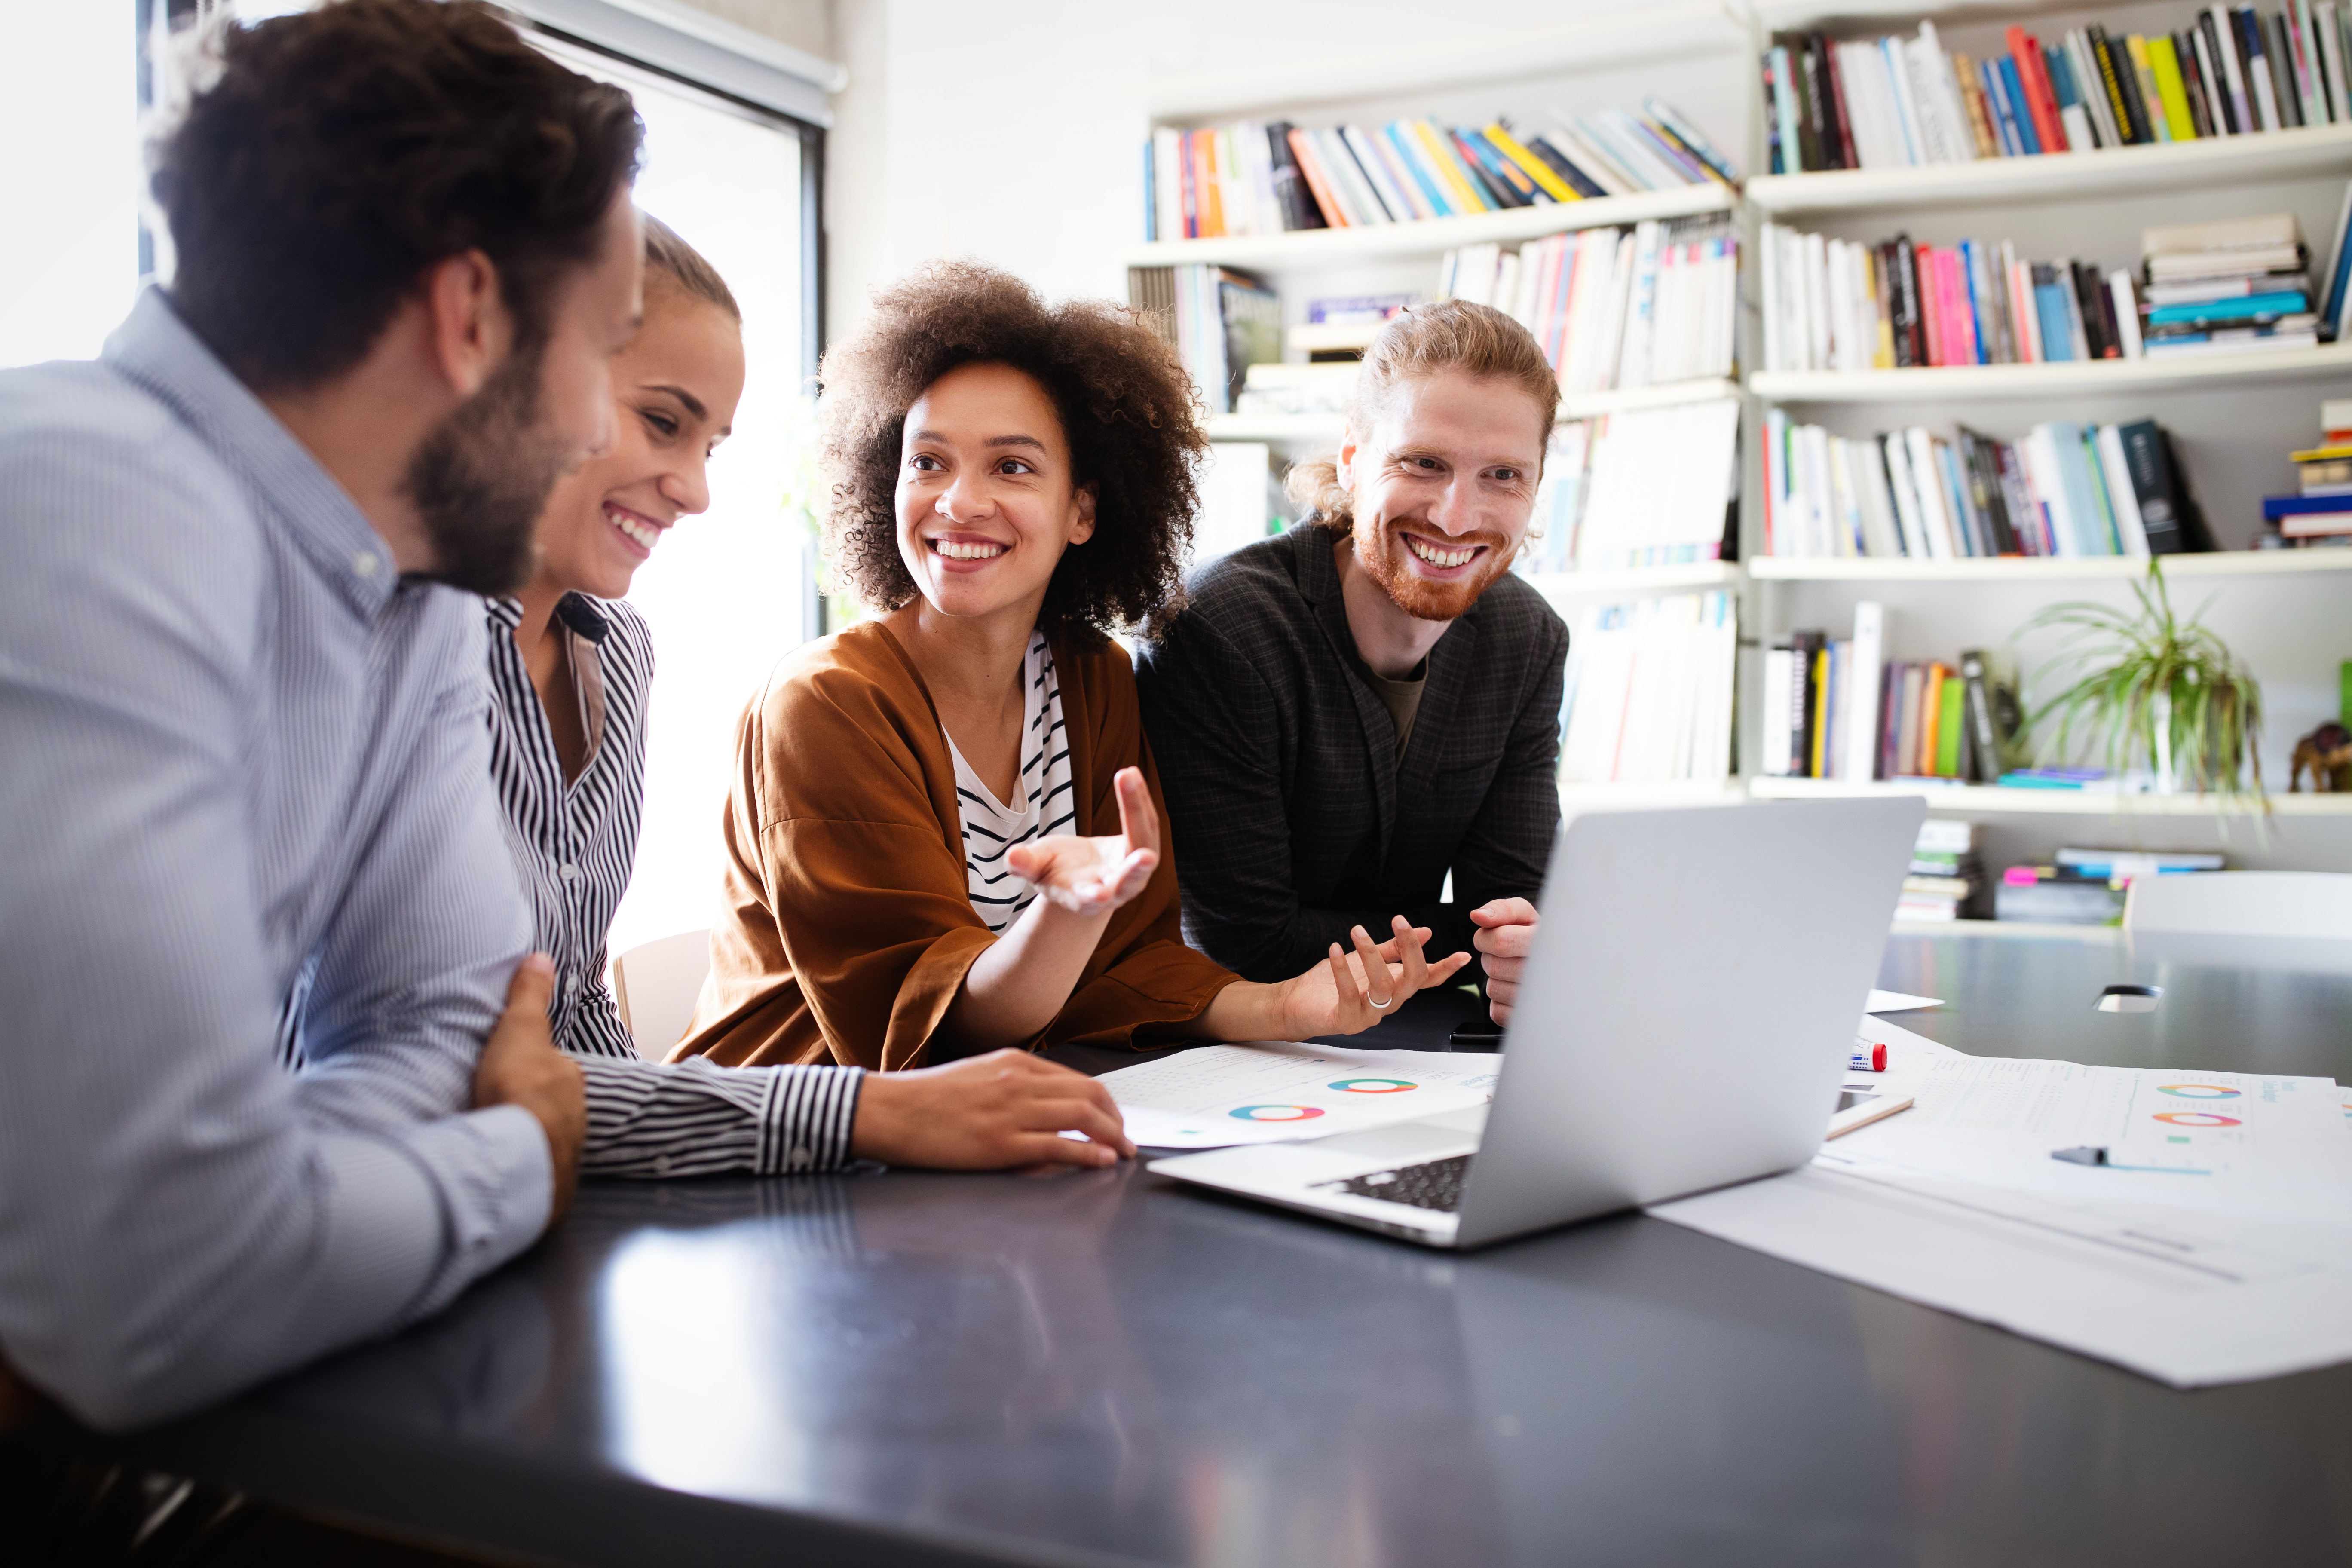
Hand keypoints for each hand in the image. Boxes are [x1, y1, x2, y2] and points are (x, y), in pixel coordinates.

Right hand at [471, 953, 584, 1227]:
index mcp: (569, 1082)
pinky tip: (501, 1175)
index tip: (512, 1078)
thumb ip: (528, 996)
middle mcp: (576, 1119)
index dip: (534, 1073)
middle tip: (499, 1113)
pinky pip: (535, 1177)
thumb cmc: (517, 1087)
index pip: (554, 1073)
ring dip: (527, 1144)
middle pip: (552, 1111)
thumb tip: (541, 957)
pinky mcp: (548, 1191)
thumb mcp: (518, 1030)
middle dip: (532, 1112)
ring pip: (545, 1144)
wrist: (518, 1151)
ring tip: (497, 1145)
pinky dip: (521, 1173)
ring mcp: (564, 1157)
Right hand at [851, 1049, 1138, 1168]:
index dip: (1105, 1102)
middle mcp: (1018, 1081)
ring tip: (1123, 1152)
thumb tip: (1050, 1108)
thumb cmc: (927, 1099)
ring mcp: (1010, 1112)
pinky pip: (1058, 1146)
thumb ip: (1015, 1087)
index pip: (1077, 1079)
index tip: (1115, 1120)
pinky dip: (1087, 1154)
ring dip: (1111, 1137)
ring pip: (1082, 1117)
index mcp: (1013, 1063)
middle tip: (1127, 1140)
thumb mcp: (978, 1077)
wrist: (888, 1111)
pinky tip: (1101, 1161)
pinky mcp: (1000, 1144)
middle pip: (1089, 1095)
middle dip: (1117, 1119)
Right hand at [1006, 766, 1159, 918]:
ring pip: (1145, 844)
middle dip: (1135, 869)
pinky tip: (1130, 774)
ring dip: (1138, 810)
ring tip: (1128, 777)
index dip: (1093, 898)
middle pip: (1129, 881)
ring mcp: (1134, 869)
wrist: (1081, 876)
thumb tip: (1011, 856)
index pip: (1090, 900)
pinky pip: (1146, 823)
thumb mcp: (1036, 869)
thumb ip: (1025, 864)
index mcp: (1084, 898)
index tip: (1099, 896)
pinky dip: (1139, 799)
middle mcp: (1116, 889)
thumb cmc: (1055, 874)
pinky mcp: (1142, 846)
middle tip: (1146, 857)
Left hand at [1272, 916, 1473, 1037]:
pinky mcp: (1346, 1021)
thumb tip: (1425, 932)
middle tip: (1400, 921)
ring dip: (1372, 955)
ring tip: (1357, 931)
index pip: (1427, 979)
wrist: (1296, 1005)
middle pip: (1412, 980)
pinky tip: (1335, 949)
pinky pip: (1350, 995)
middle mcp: (1387, 1003)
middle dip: (1410, 949)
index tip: (1463, 954)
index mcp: (1395, 987)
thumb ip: (1393, 948)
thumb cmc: (1329, 984)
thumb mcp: (1365, 959)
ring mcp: (1369, 1015)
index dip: (1445, 969)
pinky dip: (1342, 970)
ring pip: (1383, 986)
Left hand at [1469, 898, 1539, 1024]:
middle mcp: (1551, 972)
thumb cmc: (1538, 936)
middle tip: (1509, 955)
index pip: (1501, 941)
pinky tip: (1517, 988)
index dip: (1486, 938)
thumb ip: (1501, 910)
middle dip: (1492, 958)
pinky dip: (1501, 1000)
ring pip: (1493, 990)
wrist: (1565, 963)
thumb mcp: (1524, 914)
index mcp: (1549, 942)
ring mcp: (1545, 999)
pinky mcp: (1533, 1019)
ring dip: (1497, 979)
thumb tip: (1478, 916)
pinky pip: (1497, 1011)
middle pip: (1494, 967)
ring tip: (1516, 971)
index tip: (1496, 936)